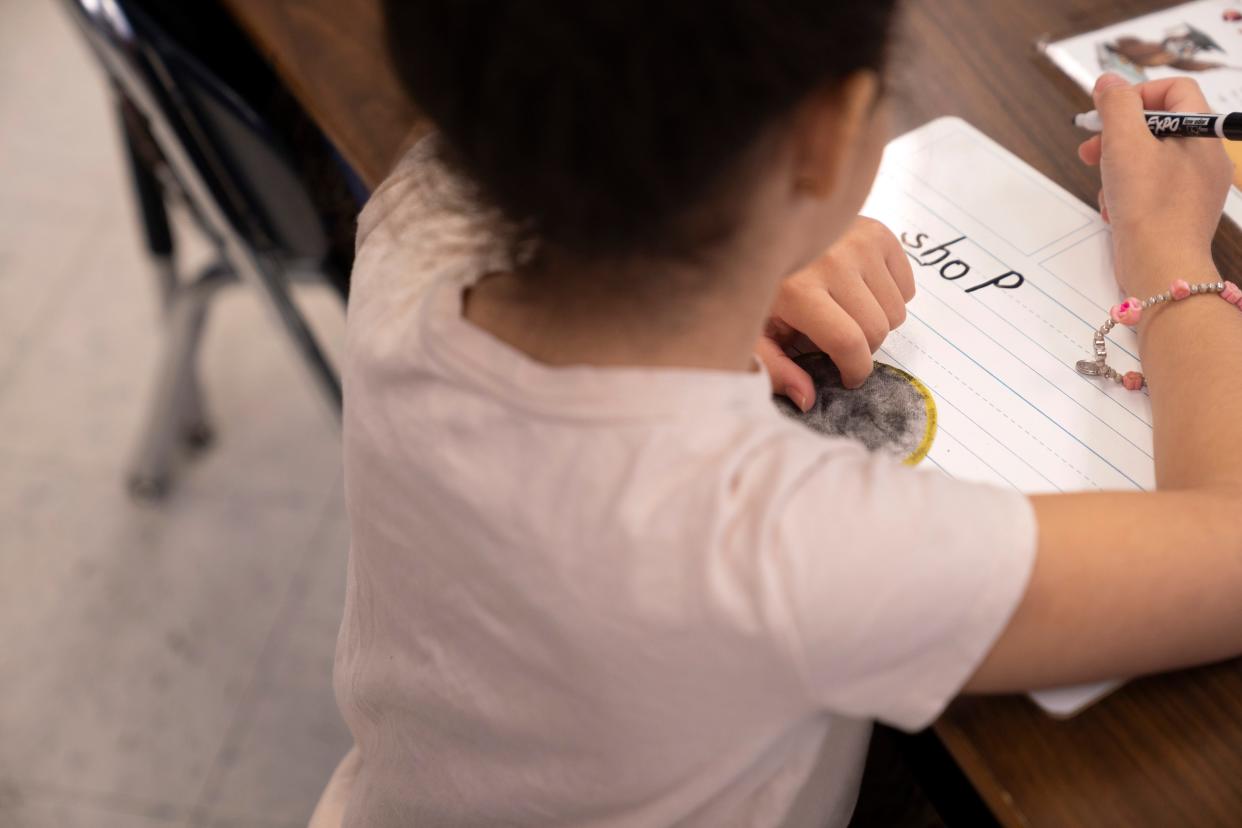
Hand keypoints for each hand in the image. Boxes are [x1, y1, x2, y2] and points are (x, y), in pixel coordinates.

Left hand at [757, 217, 914, 408]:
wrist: (759, 229)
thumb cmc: (756, 283)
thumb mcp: (750, 331)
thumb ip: (775, 369)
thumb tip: (808, 399)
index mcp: (799, 290)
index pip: (849, 342)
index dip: (855, 370)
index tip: (847, 377)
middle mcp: (834, 262)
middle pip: (878, 329)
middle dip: (863, 349)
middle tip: (838, 341)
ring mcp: (859, 243)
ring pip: (896, 310)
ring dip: (877, 321)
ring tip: (845, 312)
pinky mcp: (877, 231)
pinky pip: (906, 285)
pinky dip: (890, 296)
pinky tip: (859, 291)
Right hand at [1078, 74, 1231, 297]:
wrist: (1161, 267)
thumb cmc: (1149, 205)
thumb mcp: (1125, 142)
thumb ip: (1116, 105)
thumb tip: (1109, 82)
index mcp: (1202, 133)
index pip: (1175, 89)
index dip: (1137, 94)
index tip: (1108, 112)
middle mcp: (1205, 157)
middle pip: (1157, 126)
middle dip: (1118, 135)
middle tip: (1091, 150)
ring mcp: (1195, 187)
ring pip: (1149, 160)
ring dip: (1118, 168)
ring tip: (1104, 187)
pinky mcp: (1179, 212)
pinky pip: (1150, 189)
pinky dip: (1127, 194)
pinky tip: (1115, 209)